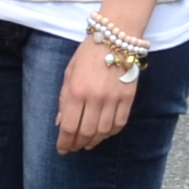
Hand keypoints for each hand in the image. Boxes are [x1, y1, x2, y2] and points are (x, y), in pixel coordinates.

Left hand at [57, 37, 138, 152]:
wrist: (115, 38)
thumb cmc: (88, 54)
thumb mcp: (69, 73)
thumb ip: (64, 99)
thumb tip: (60, 122)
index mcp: (77, 90)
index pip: (69, 126)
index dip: (64, 142)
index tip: (62, 149)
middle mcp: (95, 97)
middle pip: (86, 132)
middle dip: (77, 144)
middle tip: (74, 148)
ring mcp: (114, 99)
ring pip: (103, 131)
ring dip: (94, 142)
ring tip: (87, 144)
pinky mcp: (128, 98)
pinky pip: (119, 123)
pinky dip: (110, 133)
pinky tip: (103, 134)